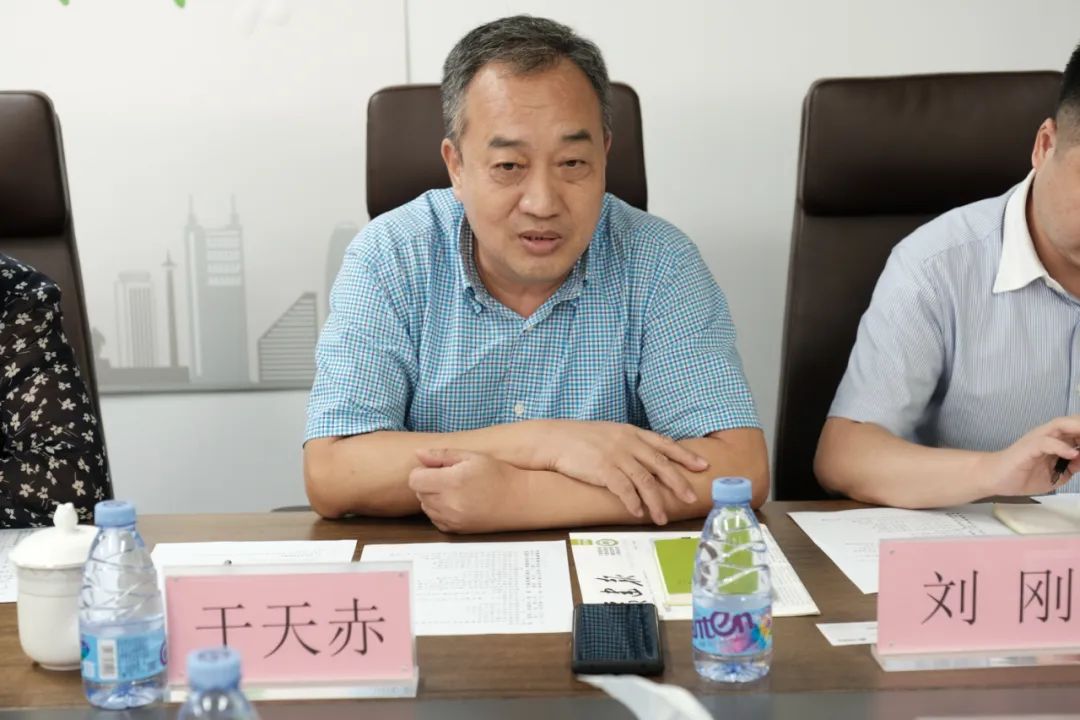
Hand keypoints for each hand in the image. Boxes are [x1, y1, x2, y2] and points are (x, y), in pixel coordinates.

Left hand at [408, 448, 519, 532]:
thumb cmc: (497, 474)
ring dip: (432, 498)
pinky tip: (457, 503)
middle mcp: (449, 503)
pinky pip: (435, 519)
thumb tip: (418, 454)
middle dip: (427, 484)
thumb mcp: (472, 457)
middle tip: (448, 478)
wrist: (519, 500)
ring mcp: (452, 519)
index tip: (435, 469)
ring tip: (454, 491)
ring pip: (425, 507)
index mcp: (452, 481)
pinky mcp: (456, 530)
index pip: (415, 479)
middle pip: (418, 493)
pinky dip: (440, 511)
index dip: (422, 471)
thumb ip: (441, 455)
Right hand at [528, 420, 707, 524]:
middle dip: (679, 483)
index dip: (685, 456)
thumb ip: (629, 444)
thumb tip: (647, 459)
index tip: (703, 466)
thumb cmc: (580, 439)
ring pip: (645, 481)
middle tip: (691, 498)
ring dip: (656, 502)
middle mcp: (628, 443)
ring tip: (663, 518)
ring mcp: (616, 456)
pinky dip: (633, 503)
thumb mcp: (610, 434)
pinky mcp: (603, 469)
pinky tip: (638, 513)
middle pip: (661, 464)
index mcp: (631, 433)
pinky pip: (624, 489)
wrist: (554, 439)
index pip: (665, 444)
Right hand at [976, 417, 1079, 495]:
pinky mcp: (1028, 447)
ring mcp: (1037, 438)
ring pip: (1061, 425)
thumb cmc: (1022, 474)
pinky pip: (1046, 442)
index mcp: (1056, 439)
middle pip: (1073, 421)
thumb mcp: (1057, 474)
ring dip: (1078, 431)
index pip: (1078, 428)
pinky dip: (1061, 447)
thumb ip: (1073, 466)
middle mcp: (1048, 434)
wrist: (995, 477)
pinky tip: (1072, 454)